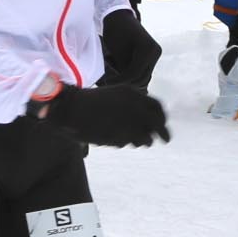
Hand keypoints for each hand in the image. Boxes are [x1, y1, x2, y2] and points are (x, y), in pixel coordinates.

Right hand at [41, 82, 169, 147]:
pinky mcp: (119, 136)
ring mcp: (127, 122)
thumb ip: (133, 105)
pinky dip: (128, 142)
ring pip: (147, 137)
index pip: (158, 107)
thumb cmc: (91, 101)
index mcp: (133, 93)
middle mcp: (135, 107)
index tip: (163, 123)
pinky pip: (130, 143)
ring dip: (145, 141)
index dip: (162, 117)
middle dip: (164, 133)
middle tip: (166, 140)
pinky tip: (120, 139)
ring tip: (139, 141)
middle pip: (159, 124)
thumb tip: (149, 120)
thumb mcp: (115, 95)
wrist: (71, 108)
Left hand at [100, 8, 160, 85]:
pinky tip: (117, 67)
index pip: (134, 73)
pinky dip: (130, 73)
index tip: (107, 84)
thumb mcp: (117, 51)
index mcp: (148, 49)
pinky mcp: (150, 57)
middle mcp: (155, 52)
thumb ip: (123, 68)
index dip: (120, 80)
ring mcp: (154, 54)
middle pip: (141, 77)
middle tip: (109, 83)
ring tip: (112, 75)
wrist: (118, 16)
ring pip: (142, 76)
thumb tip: (124, 85)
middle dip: (125, 82)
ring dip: (128, 79)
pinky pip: (141, 71)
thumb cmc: (115, 30)